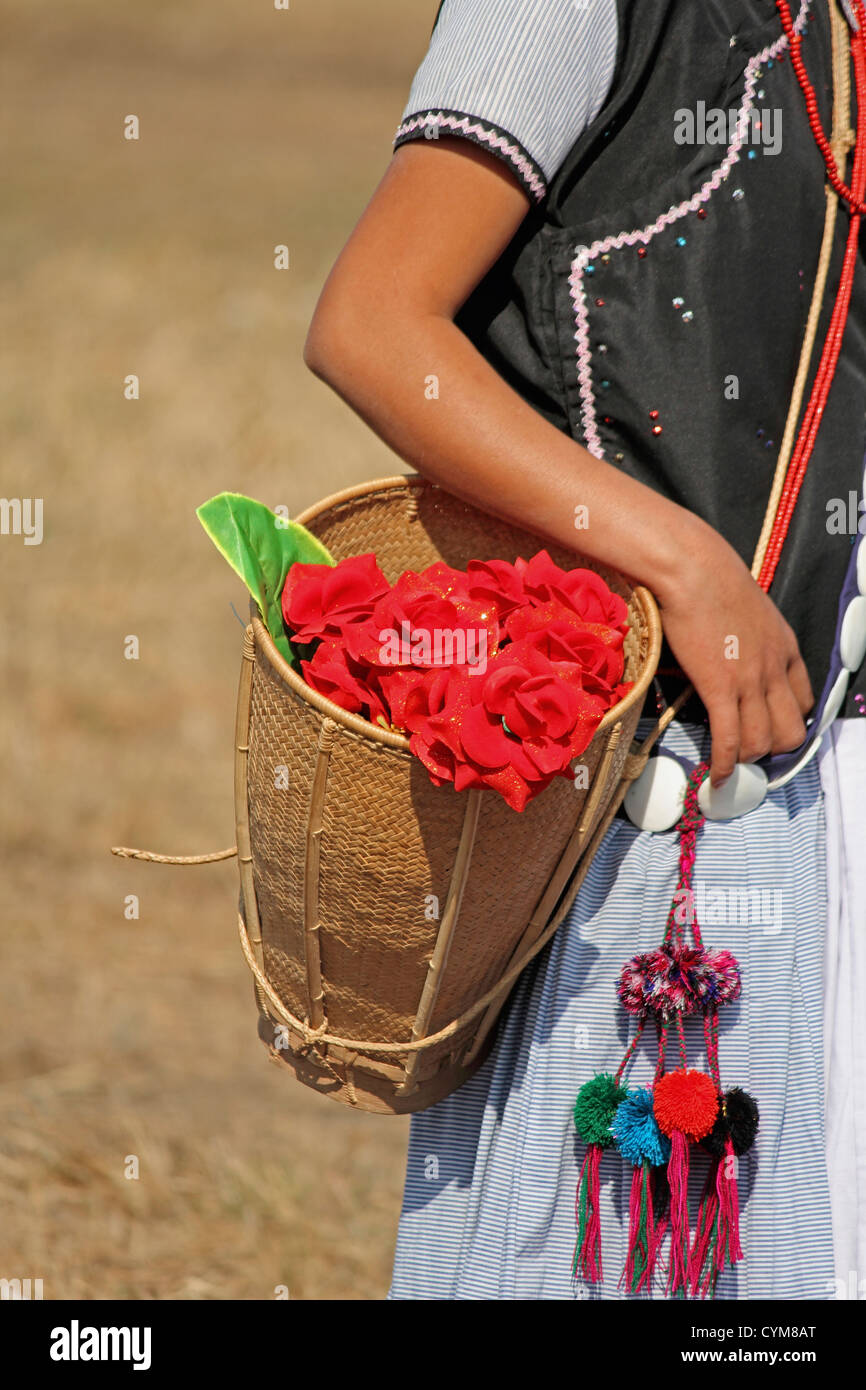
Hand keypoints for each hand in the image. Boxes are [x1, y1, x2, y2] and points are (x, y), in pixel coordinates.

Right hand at [655, 521, 814, 786]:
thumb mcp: (748, 608)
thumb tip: (730, 649)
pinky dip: (725, 765)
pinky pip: (729, 739)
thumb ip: (750, 636)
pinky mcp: (720, 688)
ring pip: (762, 741)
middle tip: (751, 753)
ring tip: (730, 764)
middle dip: (773, 749)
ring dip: (746, 759)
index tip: (772, 729)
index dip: (790, 721)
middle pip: (791, 730)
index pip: (805, 700)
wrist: (693, 568)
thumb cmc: (710, 578)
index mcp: (786, 647)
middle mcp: (775, 669)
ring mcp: (749, 681)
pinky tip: (717, 777)